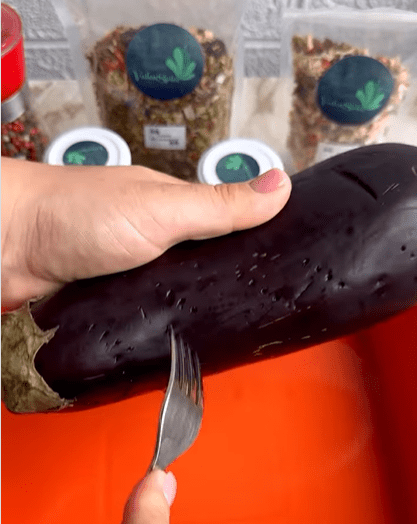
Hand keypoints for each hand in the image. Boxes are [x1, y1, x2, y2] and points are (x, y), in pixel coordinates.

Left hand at [1, 158, 290, 308]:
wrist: (10, 245)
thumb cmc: (73, 213)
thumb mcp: (161, 208)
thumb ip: (218, 205)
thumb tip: (278, 186)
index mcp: (174, 210)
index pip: (229, 228)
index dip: (256, 250)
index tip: (281, 274)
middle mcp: (154, 239)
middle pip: (203, 270)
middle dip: (220, 292)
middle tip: (247, 319)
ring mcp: (131, 270)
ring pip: (174, 298)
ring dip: (185, 312)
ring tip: (214, 337)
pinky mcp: (109, 300)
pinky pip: (143, 317)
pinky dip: (153, 325)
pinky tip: (168, 337)